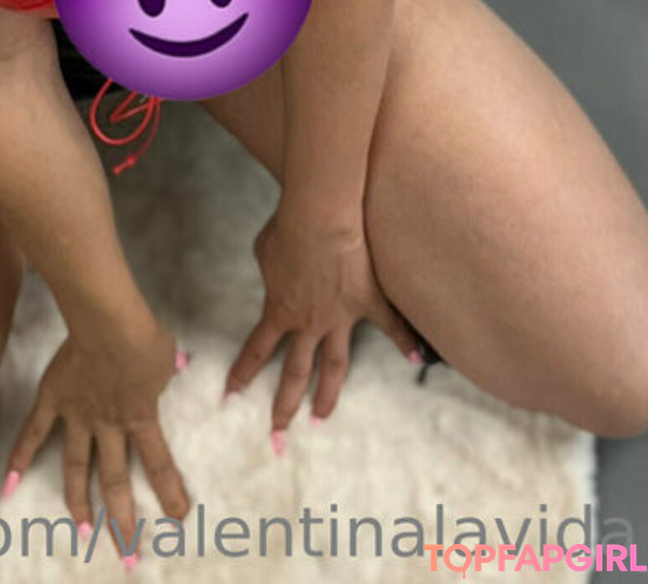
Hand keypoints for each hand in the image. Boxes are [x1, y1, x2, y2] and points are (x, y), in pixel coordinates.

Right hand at [3, 316, 190, 562]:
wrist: (108, 320)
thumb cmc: (142, 335)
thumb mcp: (167, 355)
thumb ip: (168, 368)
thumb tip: (179, 365)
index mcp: (141, 416)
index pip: (159, 463)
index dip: (170, 493)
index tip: (179, 518)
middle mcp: (109, 426)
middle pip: (115, 481)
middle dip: (123, 520)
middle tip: (128, 554)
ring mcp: (78, 416)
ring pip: (77, 469)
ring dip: (79, 503)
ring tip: (83, 533)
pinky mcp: (54, 401)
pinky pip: (34, 433)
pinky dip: (20, 458)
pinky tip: (9, 486)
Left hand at [224, 204, 421, 433]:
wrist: (320, 219)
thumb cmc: (286, 229)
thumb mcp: (264, 252)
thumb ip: (269, 272)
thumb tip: (275, 274)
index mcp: (280, 310)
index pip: (257, 350)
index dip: (242, 374)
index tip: (230, 396)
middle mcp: (309, 323)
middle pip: (295, 372)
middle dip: (285, 403)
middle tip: (278, 429)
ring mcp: (340, 317)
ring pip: (335, 365)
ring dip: (328, 393)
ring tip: (322, 416)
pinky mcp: (367, 301)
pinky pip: (389, 325)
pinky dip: (404, 340)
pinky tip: (416, 358)